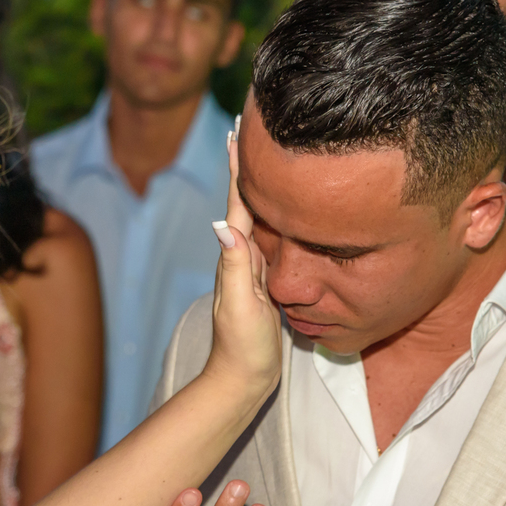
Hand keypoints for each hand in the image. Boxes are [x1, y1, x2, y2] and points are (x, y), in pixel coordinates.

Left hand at [205, 117, 281, 401]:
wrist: (243, 379)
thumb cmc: (243, 347)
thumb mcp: (241, 306)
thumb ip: (234, 268)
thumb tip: (223, 225)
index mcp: (235, 257)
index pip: (238, 203)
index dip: (240, 167)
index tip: (237, 130)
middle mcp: (241, 257)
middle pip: (248, 200)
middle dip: (250, 164)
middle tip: (253, 126)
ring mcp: (252, 268)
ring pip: (260, 217)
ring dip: (262, 185)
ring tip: (268, 154)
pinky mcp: (266, 281)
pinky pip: (270, 238)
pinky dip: (273, 215)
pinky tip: (282, 207)